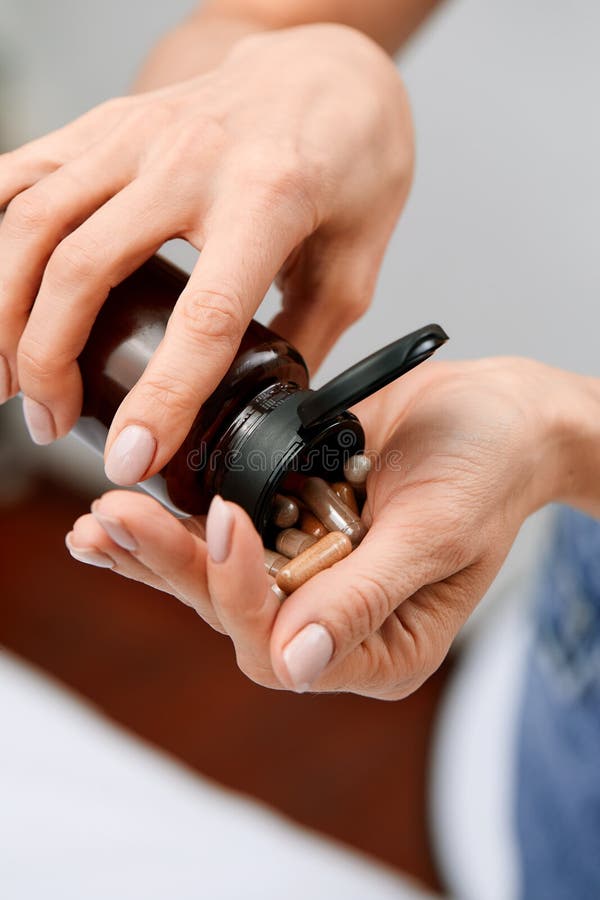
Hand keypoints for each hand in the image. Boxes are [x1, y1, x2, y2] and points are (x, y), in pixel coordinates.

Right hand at [0, 24, 412, 484]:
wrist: (327, 68)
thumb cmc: (352, 162)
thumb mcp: (354, 263)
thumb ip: (306, 340)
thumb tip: (265, 412)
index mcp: (269, 200)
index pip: (202, 318)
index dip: (162, 399)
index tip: (131, 458)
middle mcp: (190, 158)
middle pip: (84, 268)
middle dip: (49, 362)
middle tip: (51, 424)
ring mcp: (137, 133)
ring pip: (32, 221)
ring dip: (3, 311)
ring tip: (9, 380)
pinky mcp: (106, 123)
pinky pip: (21, 174)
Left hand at [65, 357, 577, 697]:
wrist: (497, 413)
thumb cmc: (490, 471)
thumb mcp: (436, 533)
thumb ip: (366, 597)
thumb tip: (297, 660)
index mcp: (382, 646)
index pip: (286, 649)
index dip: (245, 593)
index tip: (228, 521)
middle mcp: (335, 619)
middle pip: (236, 613)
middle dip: (174, 566)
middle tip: (114, 520)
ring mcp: (310, 573)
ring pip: (217, 578)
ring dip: (156, 550)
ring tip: (99, 525)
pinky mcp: (292, 528)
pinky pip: (224, 538)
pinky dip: (174, 525)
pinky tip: (120, 522)